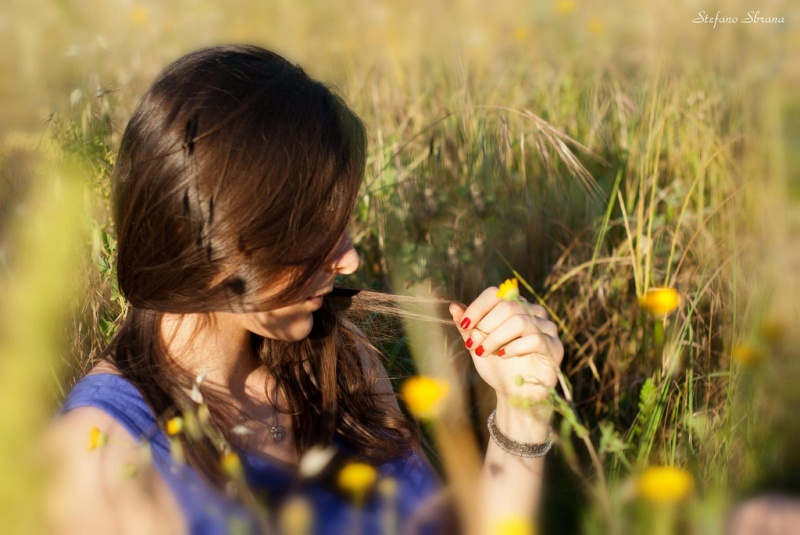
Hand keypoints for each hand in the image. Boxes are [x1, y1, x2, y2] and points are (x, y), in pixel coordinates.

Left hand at [449, 287, 563, 408]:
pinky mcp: (555, 347)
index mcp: (515, 306)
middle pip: (507, 306)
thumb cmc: (497, 366)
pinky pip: (535, 339)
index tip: (464, 325)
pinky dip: (514, 348)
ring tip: (484, 352)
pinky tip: (503, 356)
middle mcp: (534, 312)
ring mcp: (547, 328)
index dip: (478, 307)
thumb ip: (468, 327)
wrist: (515, 394)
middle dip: (485, 326)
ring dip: (496, 338)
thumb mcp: (477, 345)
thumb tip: (453, 307)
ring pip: (519, 321)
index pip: (497, 293)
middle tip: (473, 344)